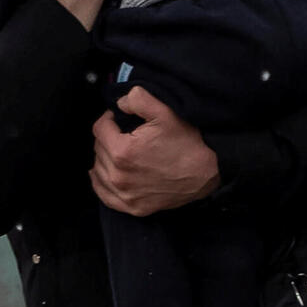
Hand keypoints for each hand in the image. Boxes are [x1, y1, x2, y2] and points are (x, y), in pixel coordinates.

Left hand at [90, 88, 221, 214]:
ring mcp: (125, 195)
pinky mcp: (133, 207)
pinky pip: (104, 195)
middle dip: (108, 138)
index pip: (99, 129)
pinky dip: (102, 183)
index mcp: (122, 151)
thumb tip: (119, 103)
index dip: (108, 119)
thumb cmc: (187, 142)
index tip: (118, 118)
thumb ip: (137, 99)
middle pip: (98, 149)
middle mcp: (119, 176)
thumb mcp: (164, 111)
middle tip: (123, 134)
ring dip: (105, 158)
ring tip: (120, 151)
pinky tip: (106, 174)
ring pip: (98, 170)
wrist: (207, 172)